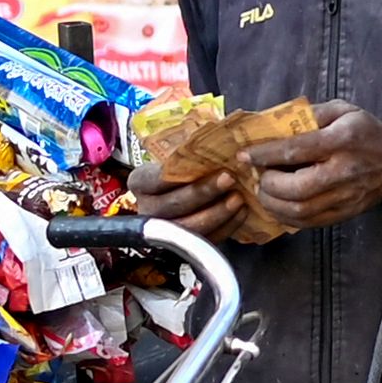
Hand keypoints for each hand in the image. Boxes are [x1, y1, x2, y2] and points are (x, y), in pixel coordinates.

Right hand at [128, 114, 272, 243]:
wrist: (178, 189)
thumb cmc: (181, 167)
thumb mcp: (177, 155)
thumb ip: (188, 152)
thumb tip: (220, 138)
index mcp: (140, 182)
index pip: (157, 180)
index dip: (181, 176)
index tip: (203, 165)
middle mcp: (146, 208)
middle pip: (173, 205)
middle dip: (203, 193)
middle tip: (228, 179)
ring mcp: (162, 229)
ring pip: (188, 228)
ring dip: (217, 214)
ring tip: (238, 199)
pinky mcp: (183, 245)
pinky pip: (204, 240)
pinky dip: (225, 228)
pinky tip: (241, 213)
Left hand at [241, 103, 381, 235]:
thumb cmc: (366, 132)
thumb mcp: (343, 110)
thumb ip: (309, 114)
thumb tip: (270, 123)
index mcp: (342, 140)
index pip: (296, 150)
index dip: (265, 154)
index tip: (244, 155)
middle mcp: (343, 172)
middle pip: (296, 188)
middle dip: (268, 183)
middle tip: (257, 175)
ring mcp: (344, 197)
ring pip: (300, 210)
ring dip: (273, 203)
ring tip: (263, 190)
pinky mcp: (343, 214)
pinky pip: (308, 222)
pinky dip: (285, 216)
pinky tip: (277, 204)